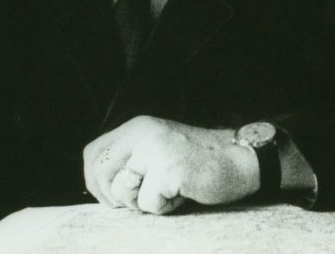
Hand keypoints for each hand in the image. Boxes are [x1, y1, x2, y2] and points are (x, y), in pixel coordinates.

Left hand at [82, 116, 259, 214]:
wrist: (241, 159)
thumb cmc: (198, 162)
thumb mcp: (157, 149)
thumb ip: (130, 161)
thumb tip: (99, 190)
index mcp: (137, 127)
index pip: (93, 153)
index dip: (94, 181)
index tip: (110, 198)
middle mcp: (142, 132)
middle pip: (101, 173)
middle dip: (116, 196)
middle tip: (141, 200)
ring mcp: (155, 150)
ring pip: (124, 192)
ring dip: (144, 203)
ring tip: (169, 190)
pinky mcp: (169, 170)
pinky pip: (149, 204)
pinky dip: (165, 208)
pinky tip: (183, 194)